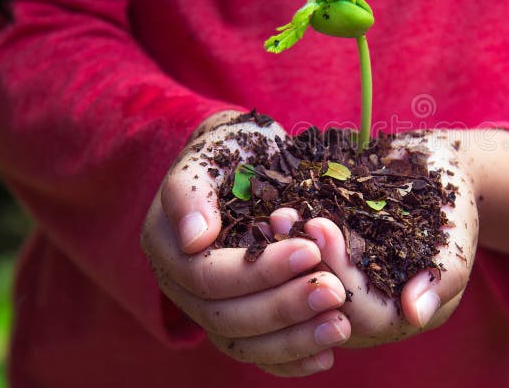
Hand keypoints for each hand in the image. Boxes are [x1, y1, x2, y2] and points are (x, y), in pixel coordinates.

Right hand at [141, 111, 350, 376]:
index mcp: (168, 245)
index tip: (310, 251)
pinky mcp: (239, 321)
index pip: (207, 276)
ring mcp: (210, 307)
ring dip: (293, 341)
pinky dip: (291, 359)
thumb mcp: (215, 148)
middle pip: (225, 317)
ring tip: (340, 327)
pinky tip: (325, 355)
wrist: (251, 157)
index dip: (258, 271)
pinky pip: (258, 354)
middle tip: (335, 291)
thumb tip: (195, 238)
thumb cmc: (235, 147)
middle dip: (284, 307)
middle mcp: (182, 285)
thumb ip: (193, 190)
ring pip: (242, 344)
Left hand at [276, 131, 478, 347]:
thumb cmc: (452, 200)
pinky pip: (302, 263)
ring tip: (275, 215)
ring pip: (309, 287)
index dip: (341, 274)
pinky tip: (269, 215)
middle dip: (304, 264)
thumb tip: (416, 314)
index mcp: (405, 312)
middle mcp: (369, 307)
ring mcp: (346, 285)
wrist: (435, 167)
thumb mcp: (456, 233)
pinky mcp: (330, 263)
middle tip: (286, 219)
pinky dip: (285, 243)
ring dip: (286, 255)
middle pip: (330, 305)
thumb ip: (444, 275)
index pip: (367, 314)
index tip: (322, 227)